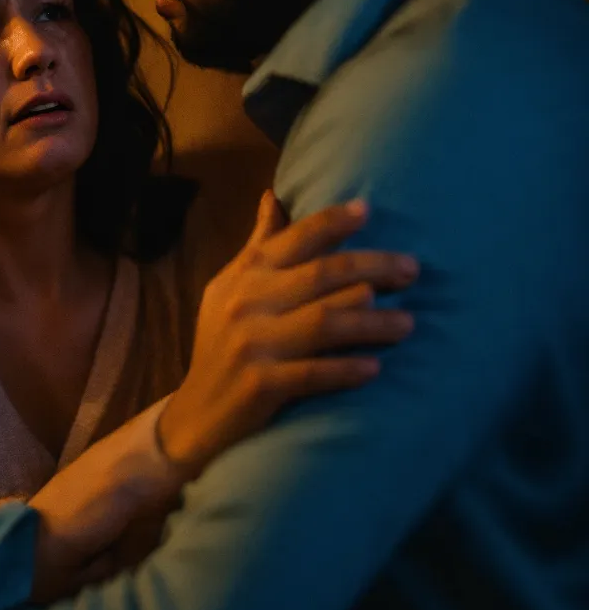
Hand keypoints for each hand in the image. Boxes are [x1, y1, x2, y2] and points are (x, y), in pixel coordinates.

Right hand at [157, 194, 416, 475]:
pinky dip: (347, 369)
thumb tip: (272, 197)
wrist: (197, 412)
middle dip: (373, 268)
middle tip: (412, 270)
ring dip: (373, 321)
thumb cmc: (222, 342)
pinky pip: (315, 373)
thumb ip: (258, 246)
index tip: (368, 210)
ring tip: (408, 323)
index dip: (333, 221)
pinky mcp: (261, 385)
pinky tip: (376, 368)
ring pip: (326, 322)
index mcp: (245, 275)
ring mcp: (253, 344)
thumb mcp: (230, 288)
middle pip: (322, 275)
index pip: (295, 238)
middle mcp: (248, 303)